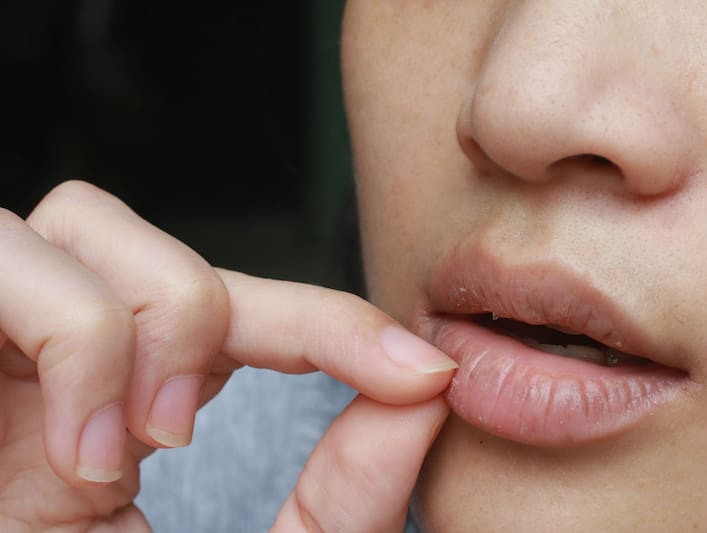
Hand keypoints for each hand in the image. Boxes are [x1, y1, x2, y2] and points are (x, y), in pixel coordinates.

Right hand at [0, 181, 454, 531]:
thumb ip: (344, 496)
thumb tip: (424, 398)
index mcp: (130, 397)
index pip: (243, 311)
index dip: (334, 322)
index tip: (422, 373)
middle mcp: (59, 354)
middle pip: (153, 242)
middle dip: (201, 313)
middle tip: (178, 437)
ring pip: (84, 223)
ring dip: (135, 323)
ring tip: (127, 448)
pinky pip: (5, 256)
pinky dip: (70, 335)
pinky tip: (72, 452)